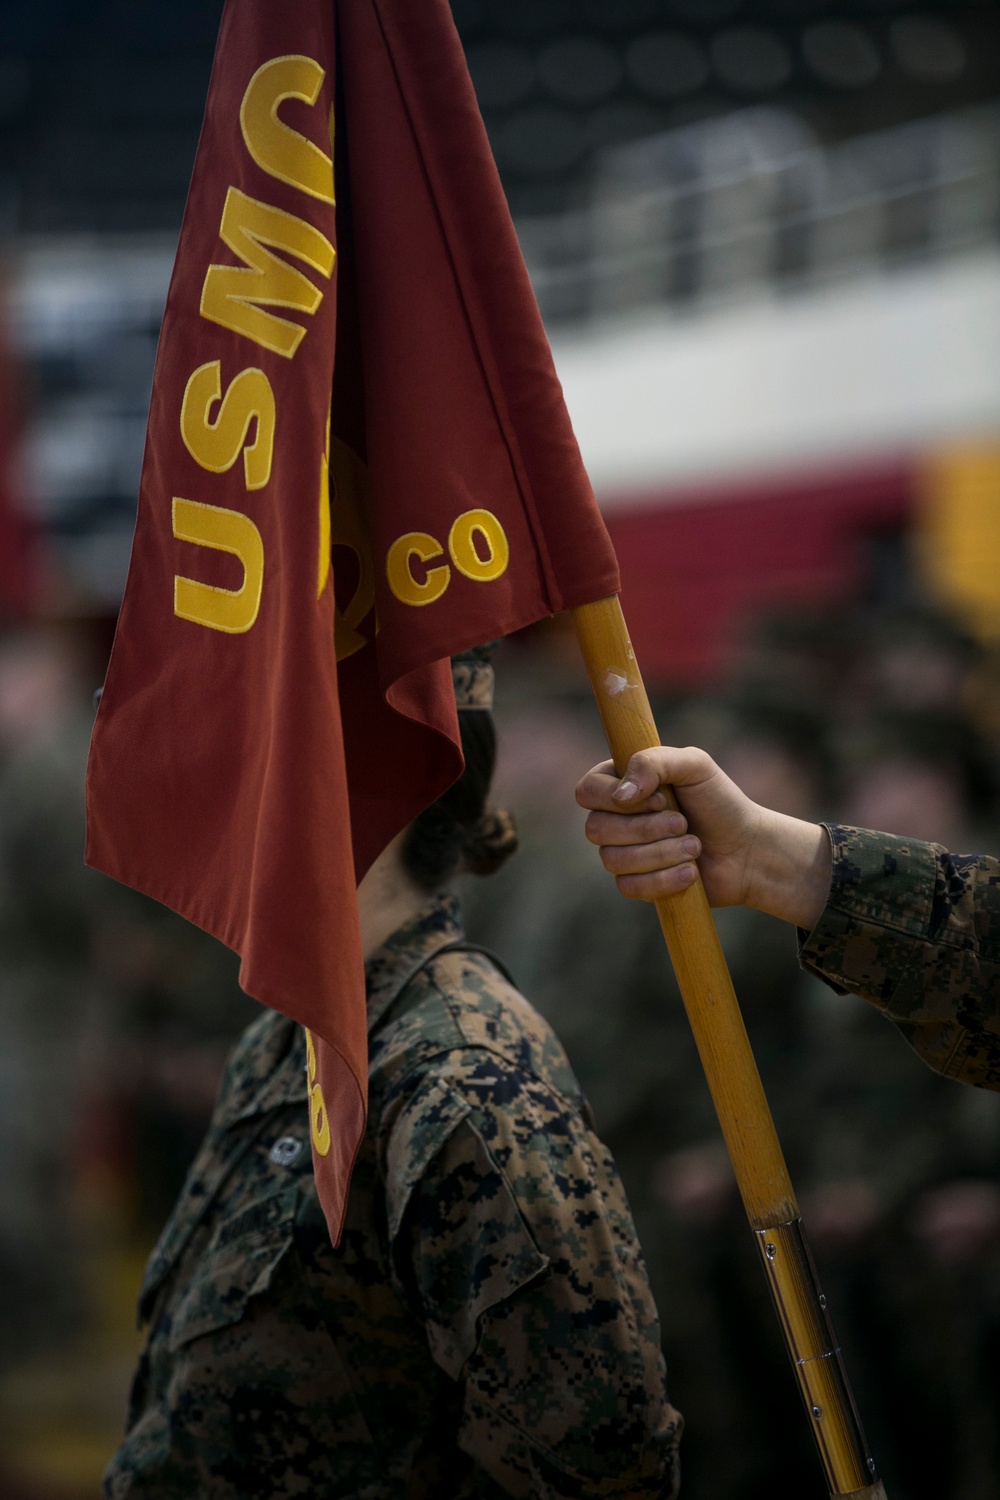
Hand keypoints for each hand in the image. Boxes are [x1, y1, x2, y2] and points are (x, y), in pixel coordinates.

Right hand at [575, 746, 831, 927]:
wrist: (746, 849)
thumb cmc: (720, 802)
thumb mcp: (695, 765)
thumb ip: (655, 762)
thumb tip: (621, 795)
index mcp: (621, 784)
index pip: (587, 791)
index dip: (616, 797)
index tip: (661, 798)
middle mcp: (615, 818)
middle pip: (596, 829)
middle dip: (646, 829)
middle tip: (683, 823)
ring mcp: (623, 853)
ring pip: (612, 860)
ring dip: (661, 854)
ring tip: (694, 847)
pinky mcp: (636, 884)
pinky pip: (629, 887)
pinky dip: (664, 879)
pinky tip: (690, 873)